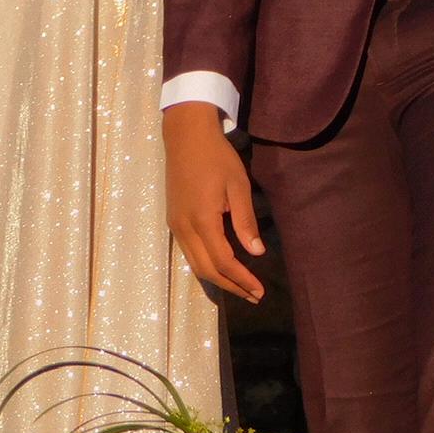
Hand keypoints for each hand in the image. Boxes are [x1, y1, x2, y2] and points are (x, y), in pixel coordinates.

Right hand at [163, 101, 264, 302]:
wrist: (185, 135)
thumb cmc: (216, 157)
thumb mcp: (238, 185)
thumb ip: (245, 221)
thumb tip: (257, 252)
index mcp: (202, 221)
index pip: (224, 262)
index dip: (242, 280)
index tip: (260, 291)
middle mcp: (184, 228)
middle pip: (207, 270)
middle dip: (231, 286)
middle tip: (253, 296)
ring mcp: (175, 225)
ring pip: (195, 264)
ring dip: (218, 279)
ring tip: (240, 287)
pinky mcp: (173, 220)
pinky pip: (189, 252)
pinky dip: (206, 265)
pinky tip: (220, 266)